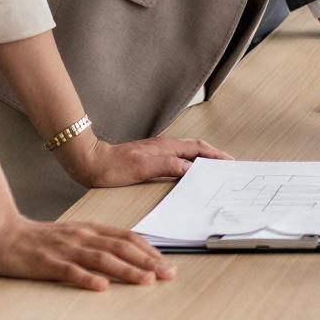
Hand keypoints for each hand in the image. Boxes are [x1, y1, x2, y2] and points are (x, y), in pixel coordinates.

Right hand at [0, 213, 174, 291]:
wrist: (2, 234)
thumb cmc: (40, 240)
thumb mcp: (73, 235)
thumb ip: (96, 243)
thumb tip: (126, 255)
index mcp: (90, 229)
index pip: (126, 237)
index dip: (149, 250)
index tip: (167, 262)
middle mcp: (82, 236)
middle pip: (120, 247)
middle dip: (147, 261)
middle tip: (168, 274)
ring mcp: (65, 249)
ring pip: (102, 259)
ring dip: (127, 270)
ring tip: (146, 281)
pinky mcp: (47, 263)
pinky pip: (70, 271)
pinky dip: (87, 279)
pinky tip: (102, 287)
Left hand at [65, 132, 230, 188]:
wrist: (90, 162)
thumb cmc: (113, 167)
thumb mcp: (143, 168)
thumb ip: (170, 165)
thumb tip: (193, 168)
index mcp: (167, 147)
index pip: (198, 149)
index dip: (215, 155)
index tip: (230, 161)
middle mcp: (164, 147)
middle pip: (195, 149)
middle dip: (213, 155)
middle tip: (227, 165)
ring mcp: (157, 152)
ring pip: (186, 154)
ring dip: (201, 159)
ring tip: (212, 169)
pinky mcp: (149, 159)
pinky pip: (176, 160)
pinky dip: (187, 164)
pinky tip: (186, 173)